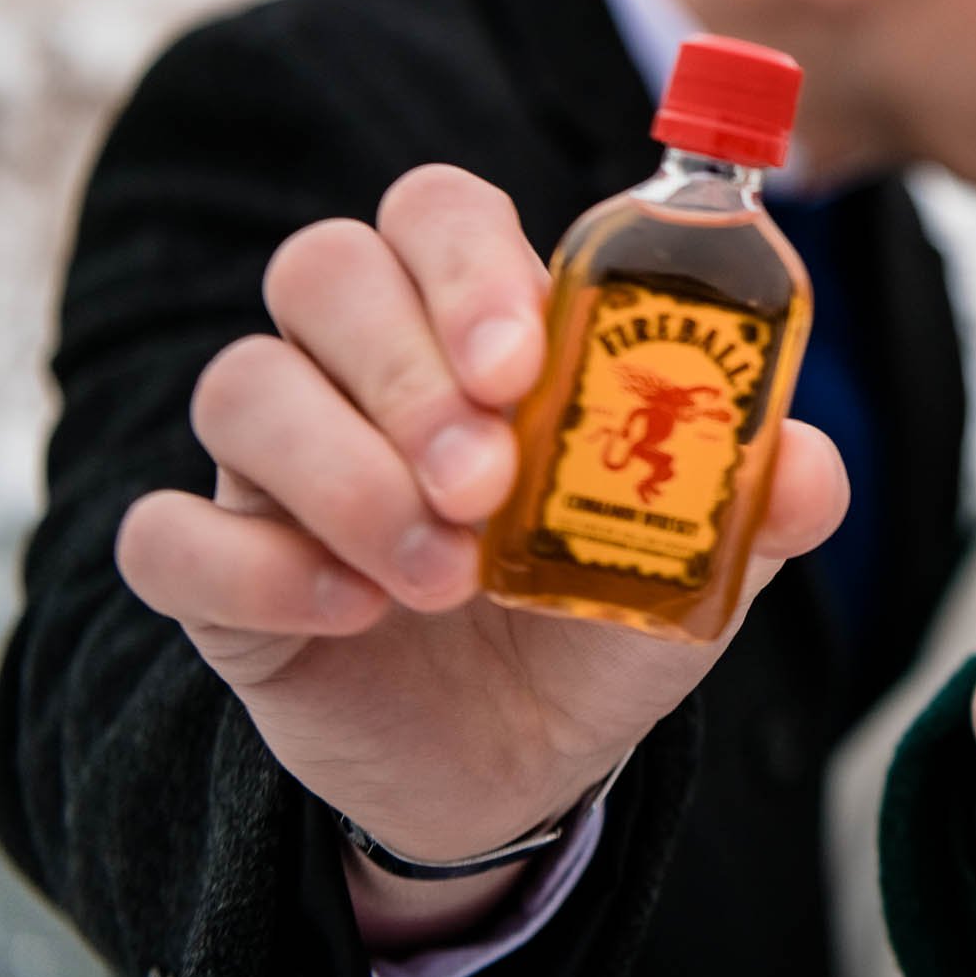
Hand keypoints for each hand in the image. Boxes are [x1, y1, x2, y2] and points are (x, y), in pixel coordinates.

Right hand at [114, 165, 847, 937]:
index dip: (465, 263)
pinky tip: (347, 613)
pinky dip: (248, 566)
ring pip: (241, 386)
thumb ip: (760, 499)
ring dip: (344, 477)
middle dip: (405, 371)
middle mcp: (365, 369)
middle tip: (486, 483)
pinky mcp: (218, 572)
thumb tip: (811, 467)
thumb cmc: (601, 616)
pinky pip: (164, 529)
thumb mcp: (701, 561)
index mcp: (482, 328)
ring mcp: (280, 466)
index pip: (437, 212)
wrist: (526, 764)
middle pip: (324, 270)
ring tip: (445, 577)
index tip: (518, 363)